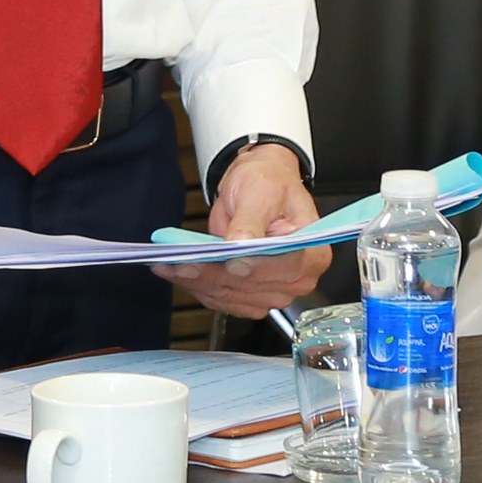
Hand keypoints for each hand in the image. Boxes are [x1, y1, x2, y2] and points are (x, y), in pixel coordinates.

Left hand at [180, 145, 330, 321]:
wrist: (255, 188)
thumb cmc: (268, 184)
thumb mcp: (262, 192)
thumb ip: (252, 221)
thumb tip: (242, 246)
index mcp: (311, 253)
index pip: (285, 267)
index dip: (256, 267)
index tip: (231, 263)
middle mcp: (296, 279)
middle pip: (252, 286)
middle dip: (214, 274)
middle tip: (183, 261)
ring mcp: (271, 290)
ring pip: (230, 296)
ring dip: (197, 282)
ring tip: (170, 265)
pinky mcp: (247, 294)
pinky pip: (220, 298)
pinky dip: (195, 285)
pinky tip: (175, 271)